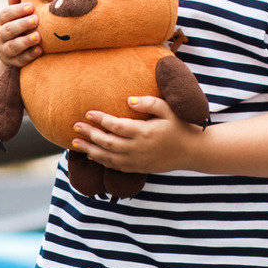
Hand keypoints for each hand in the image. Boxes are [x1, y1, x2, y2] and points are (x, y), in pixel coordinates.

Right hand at [0, 0, 40, 68]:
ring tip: (38, 36)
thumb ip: (16, 3)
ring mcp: (5, 50)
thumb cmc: (18, 26)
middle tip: (36, 20)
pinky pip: (20, 60)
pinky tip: (40, 50)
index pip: (5, 14)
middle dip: (22, 25)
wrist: (12, 52)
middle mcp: (0, 36)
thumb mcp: (15, 15)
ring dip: (25, 41)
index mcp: (0, 22)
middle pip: (8, 30)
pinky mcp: (13, 62)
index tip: (32, 6)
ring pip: (13, 46)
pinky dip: (30, 55)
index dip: (17, 10)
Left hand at [73, 94, 206, 175]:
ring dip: (89, 150)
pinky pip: (115, 167)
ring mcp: (137, 161)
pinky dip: (101, 161)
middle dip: (89, 135)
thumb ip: (149, 103)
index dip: (100, 120)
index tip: (88, 113)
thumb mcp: (169, 110)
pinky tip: (91, 156)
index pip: (116, 126)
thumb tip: (129, 100)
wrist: (193, 152)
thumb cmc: (181, 126)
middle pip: (107, 143)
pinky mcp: (138, 168)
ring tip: (74, 143)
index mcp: (144, 132)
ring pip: (107, 158)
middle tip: (75, 126)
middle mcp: (138, 149)